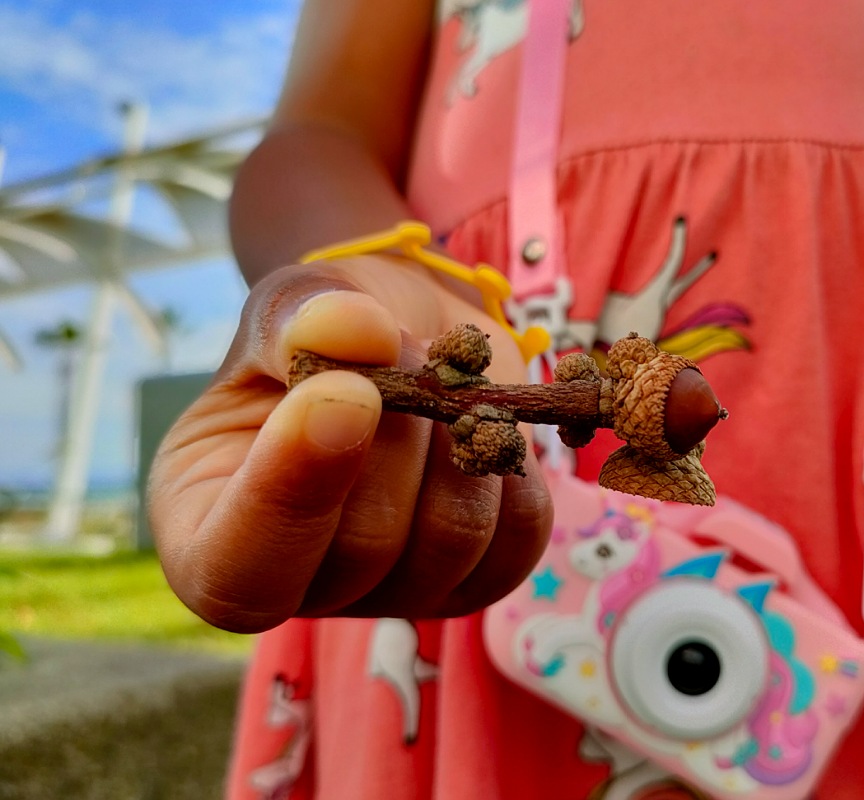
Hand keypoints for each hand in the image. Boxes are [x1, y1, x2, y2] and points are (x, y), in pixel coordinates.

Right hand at [147, 255, 552, 632]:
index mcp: (205, 529)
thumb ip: (299, 317)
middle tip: (399, 348)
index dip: (292, 494)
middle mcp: (296, 583)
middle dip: (398, 431)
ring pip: (451, 542)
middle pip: (364, 549)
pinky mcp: (472, 577)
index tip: (343, 393)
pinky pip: (517, 537)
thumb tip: (354, 329)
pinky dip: (511, 465)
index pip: (236, 572)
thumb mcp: (288, 304)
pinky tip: (483, 421)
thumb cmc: (321, 328)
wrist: (398, 333)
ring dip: (458, 437)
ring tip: (440, 378)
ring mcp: (390, 592)